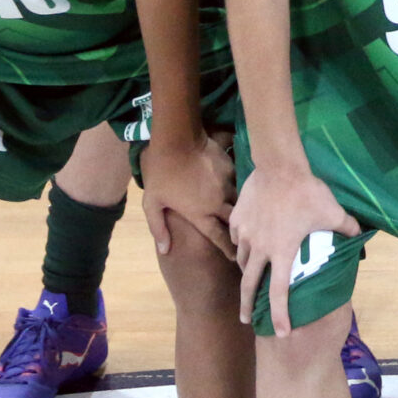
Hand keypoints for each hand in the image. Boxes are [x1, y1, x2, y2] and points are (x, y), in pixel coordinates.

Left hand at [143, 132, 236, 258]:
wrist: (177, 139)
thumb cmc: (161, 172)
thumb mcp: (152, 202)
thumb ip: (158, 227)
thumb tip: (165, 250)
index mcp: (200, 214)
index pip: (218, 237)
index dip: (227, 249)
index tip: (234, 257)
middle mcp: (217, 203)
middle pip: (234, 222)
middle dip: (239, 231)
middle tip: (243, 238)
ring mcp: (226, 184)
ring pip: (238, 201)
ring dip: (239, 208)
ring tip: (244, 213)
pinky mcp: (230, 169)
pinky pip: (236, 182)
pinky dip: (235, 187)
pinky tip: (234, 187)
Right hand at [229, 161, 361, 334]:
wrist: (279, 165)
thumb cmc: (307, 192)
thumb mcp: (332, 211)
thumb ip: (345, 226)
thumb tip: (359, 233)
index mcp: (282, 252)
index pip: (278, 292)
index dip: (279, 315)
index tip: (281, 332)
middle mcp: (260, 248)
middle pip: (248, 285)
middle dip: (247, 306)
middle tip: (247, 320)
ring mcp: (245, 233)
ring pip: (241, 260)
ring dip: (246, 273)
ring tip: (248, 280)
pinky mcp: (237, 219)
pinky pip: (236, 238)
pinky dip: (241, 245)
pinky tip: (245, 243)